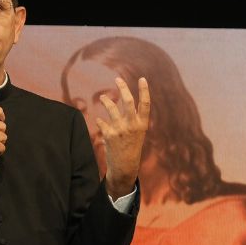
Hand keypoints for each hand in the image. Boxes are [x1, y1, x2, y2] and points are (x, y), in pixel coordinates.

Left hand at [96, 76, 150, 196]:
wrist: (125, 166)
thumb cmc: (132, 147)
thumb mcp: (138, 133)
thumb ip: (133, 119)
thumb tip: (123, 101)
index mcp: (142, 124)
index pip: (145, 104)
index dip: (144, 90)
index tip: (142, 78)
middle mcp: (132, 125)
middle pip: (127, 101)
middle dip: (123, 88)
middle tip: (117, 79)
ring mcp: (120, 129)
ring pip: (111, 108)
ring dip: (106, 101)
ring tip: (102, 97)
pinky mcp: (109, 135)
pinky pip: (101, 122)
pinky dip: (100, 120)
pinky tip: (100, 121)